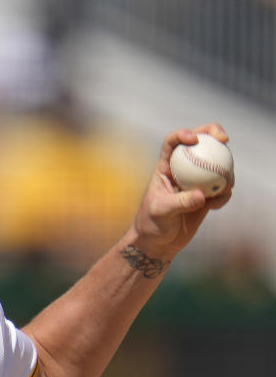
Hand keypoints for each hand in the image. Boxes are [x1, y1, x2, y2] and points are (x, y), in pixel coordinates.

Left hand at [130, 123, 232, 259]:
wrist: (158, 242)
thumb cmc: (151, 224)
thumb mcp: (161, 212)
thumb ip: (180, 202)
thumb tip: (202, 195)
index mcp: (164, 167)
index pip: (172, 143)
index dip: (182, 134)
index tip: (194, 138)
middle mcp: (181, 170)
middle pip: (199, 144)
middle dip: (213, 134)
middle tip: (224, 139)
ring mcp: (196, 181)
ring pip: (216, 164)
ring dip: (225, 169)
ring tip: (224, 186)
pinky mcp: (207, 195)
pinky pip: (222, 189)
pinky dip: (224, 194)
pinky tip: (215, 206)